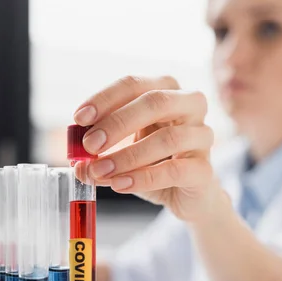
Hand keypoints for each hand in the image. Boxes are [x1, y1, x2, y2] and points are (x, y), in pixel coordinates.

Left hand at [74, 76, 219, 221]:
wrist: (188, 195)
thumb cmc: (154, 163)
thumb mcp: (123, 150)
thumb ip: (100, 152)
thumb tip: (77, 163)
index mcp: (167, 91)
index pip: (134, 84)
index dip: (104, 99)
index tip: (79, 119)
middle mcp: (190, 107)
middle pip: (156, 102)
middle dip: (118, 123)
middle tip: (90, 144)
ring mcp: (202, 137)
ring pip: (167, 138)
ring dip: (127, 156)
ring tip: (99, 171)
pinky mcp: (204, 169)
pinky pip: (175, 170)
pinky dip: (143, 178)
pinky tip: (120, 185)